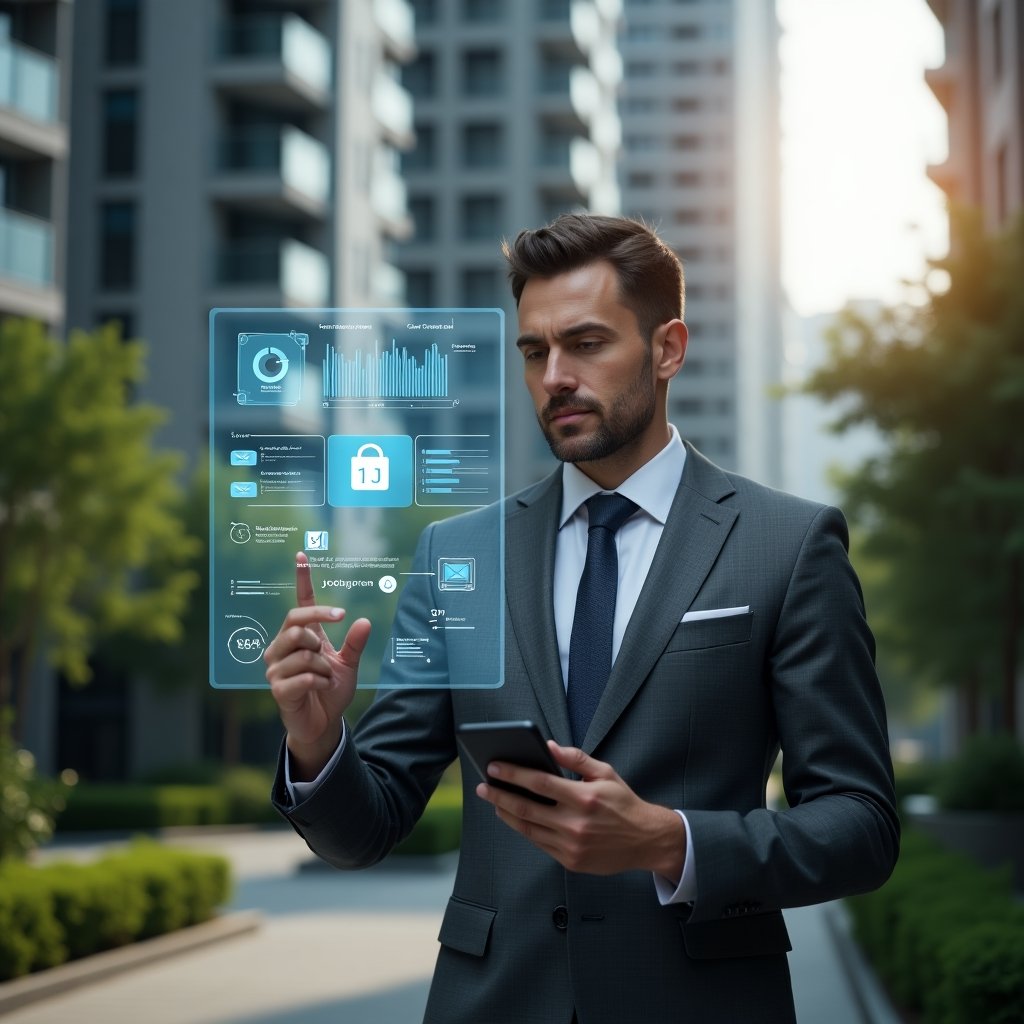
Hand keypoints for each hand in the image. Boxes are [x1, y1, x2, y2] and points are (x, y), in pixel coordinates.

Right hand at [264, 552, 371, 778]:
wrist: (322, 724)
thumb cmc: (330, 690)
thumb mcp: (349, 665)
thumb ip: (355, 643)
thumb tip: (364, 620)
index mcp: (300, 637)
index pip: (300, 605)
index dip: (302, 580)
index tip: (303, 555)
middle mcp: (282, 648)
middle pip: (295, 623)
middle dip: (317, 633)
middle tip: (329, 652)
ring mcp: (276, 668)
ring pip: (302, 650)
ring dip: (322, 665)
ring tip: (325, 677)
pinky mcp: (277, 688)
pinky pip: (303, 675)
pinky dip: (319, 680)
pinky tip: (320, 687)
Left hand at [476, 742, 685, 878]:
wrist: (645, 840)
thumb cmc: (623, 803)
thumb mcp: (605, 773)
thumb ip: (576, 758)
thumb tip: (549, 746)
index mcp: (583, 797)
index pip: (538, 782)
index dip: (512, 774)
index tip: (493, 767)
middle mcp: (575, 823)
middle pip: (526, 807)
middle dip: (499, 795)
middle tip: (483, 786)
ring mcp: (571, 845)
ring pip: (528, 828)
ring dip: (506, 814)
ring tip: (494, 801)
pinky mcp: (570, 861)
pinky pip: (539, 843)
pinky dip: (523, 829)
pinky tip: (514, 818)